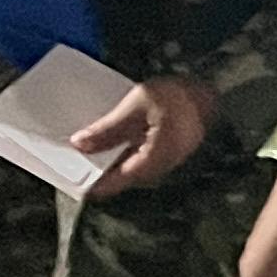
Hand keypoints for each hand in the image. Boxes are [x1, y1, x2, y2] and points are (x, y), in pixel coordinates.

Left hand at [75, 74, 216, 199]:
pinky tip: (105, 134)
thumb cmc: (176, 98)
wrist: (212, 92)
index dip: (87, 182)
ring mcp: (159, 162)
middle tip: (67, 155)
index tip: (65, 174)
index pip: (111, 184)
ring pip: (124, 165)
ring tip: (82, 142)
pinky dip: (117, 147)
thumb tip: (79, 145)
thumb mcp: (137, 106)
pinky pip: (133, 155)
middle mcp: (153, 170)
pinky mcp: (162, 152)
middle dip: (93, 167)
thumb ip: (109, 129)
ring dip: (104, 156)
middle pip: (116, 176)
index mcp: (147, 165)